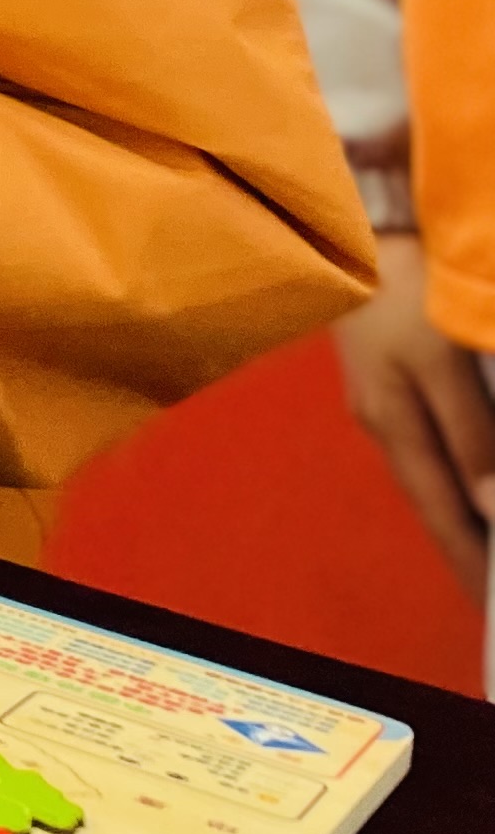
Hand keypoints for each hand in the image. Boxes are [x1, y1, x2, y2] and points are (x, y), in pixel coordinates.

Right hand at [331, 232, 494, 596]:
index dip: (471, 567)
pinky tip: (469, 487)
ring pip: (431, 477)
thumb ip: (469, 435)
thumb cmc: (401, 290)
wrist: (352, 221)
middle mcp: (383, 424)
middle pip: (435, 505)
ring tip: (490, 556)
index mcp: (394, 426)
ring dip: (462, 518)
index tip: (494, 612)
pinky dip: (454, 478)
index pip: (445, 516)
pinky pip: (429, 446)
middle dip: (467, 553)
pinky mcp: (386, 378)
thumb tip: (491, 509)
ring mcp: (380, 401)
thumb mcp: (439, 360)